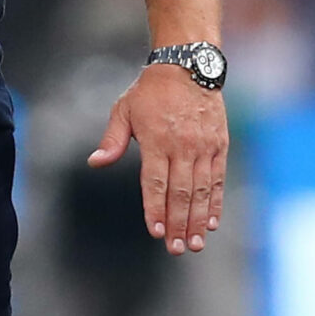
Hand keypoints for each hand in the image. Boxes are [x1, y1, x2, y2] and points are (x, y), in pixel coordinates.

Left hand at [89, 62, 229, 255]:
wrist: (188, 65)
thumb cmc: (150, 91)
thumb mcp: (124, 110)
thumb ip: (112, 140)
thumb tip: (95, 162)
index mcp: (156, 140)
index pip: (155, 182)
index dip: (156, 209)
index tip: (157, 232)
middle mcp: (182, 146)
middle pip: (180, 192)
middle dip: (179, 224)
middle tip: (177, 250)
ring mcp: (203, 146)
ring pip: (201, 190)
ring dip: (199, 220)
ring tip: (195, 244)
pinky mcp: (219, 144)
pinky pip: (217, 178)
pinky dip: (216, 202)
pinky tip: (213, 222)